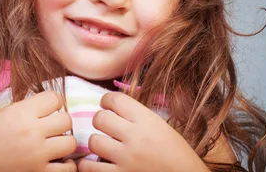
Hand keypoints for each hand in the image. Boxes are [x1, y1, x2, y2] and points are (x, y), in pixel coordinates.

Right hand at [0, 91, 77, 171]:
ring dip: (64, 142)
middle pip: (66, 119)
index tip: (46, 108)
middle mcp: (32, 132)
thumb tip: (45, 108)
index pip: (55, 98)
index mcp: (21, 113)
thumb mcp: (0, 115)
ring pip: (71, 143)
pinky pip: (67, 169)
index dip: (52, 102)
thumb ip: (24, 110)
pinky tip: (57, 161)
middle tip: (50, 127)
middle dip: (60, 121)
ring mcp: (36, 155)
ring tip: (53, 144)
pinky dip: (66, 165)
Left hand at [77, 92, 208, 171]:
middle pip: (100, 118)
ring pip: (93, 141)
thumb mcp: (162, 127)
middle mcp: (135, 137)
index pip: (115, 100)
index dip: (106, 100)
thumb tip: (115, 107)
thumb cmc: (177, 154)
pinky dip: (88, 165)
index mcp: (147, 120)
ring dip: (96, 143)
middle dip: (100, 120)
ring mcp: (126, 159)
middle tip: (105, 126)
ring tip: (103, 146)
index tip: (106, 105)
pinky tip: (95, 163)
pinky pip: (90, 168)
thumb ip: (139, 117)